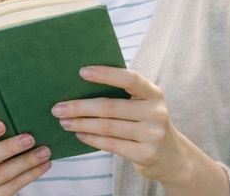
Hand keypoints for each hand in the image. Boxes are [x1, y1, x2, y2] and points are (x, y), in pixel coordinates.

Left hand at [51, 66, 226, 194]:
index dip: (105, 74)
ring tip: (64, 122)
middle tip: (57, 108)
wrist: (172, 157)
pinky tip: (79, 135)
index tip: (81, 72)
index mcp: (153, 93)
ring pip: (107, 127)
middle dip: (80, 107)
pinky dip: (92, 139)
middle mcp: (155, 112)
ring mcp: (152, 135)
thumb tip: (78, 85)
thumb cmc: (146, 123)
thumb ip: (121, 95)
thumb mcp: (142, 105)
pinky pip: (111, 144)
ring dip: (81, 124)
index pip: (129, 79)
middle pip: (110, 107)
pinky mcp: (145, 154)